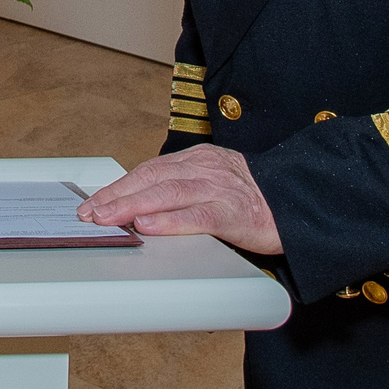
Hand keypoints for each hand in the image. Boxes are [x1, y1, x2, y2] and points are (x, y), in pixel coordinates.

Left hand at [76, 145, 281, 254]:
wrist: (299, 203)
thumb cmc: (253, 199)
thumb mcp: (213, 183)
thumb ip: (181, 190)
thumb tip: (139, 209)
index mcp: (197, 160)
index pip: (148, 171)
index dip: (118, 187)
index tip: (93, 203)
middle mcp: (205, 169)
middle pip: (151, 178)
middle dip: (115, 196)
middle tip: (89, 214)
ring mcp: (219, 189)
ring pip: (167, 193)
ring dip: (132, 206)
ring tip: (107, 219)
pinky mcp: (234, 213)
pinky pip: (196, 216)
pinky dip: (169, 221)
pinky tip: (148, 227)